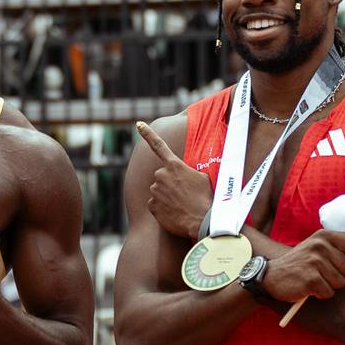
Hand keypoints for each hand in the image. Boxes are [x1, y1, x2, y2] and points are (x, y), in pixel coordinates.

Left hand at [135, 122, 212, 239]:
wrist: (203, 220)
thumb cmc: (206, 198)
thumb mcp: (202, 178)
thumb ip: (187, 172)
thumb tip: (184, 175)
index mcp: (174, 165)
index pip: (158, 145)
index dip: (147, 133)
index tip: (138, 124)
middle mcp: (161, 175)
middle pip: (161, 176)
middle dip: (169, 183)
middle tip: (184, 194)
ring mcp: (154, 190)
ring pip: (157, 191)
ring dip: (166, 196)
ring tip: (181, 204)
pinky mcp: (151, 205)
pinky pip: (155, 204)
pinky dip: (162, 208)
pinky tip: (174, 212)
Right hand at [261, 230, 344, 301]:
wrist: (271, 276)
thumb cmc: (300, 263)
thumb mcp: (315, 246)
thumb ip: (336, 246)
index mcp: (323, 236)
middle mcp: (320, 246)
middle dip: (340, 275)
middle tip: (324, 273)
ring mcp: (315, 263)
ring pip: (341, 282)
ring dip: (329, 286)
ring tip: (315, 280)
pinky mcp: (310, 280)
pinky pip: (329, 292)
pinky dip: (320, 294)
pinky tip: (309, 288)